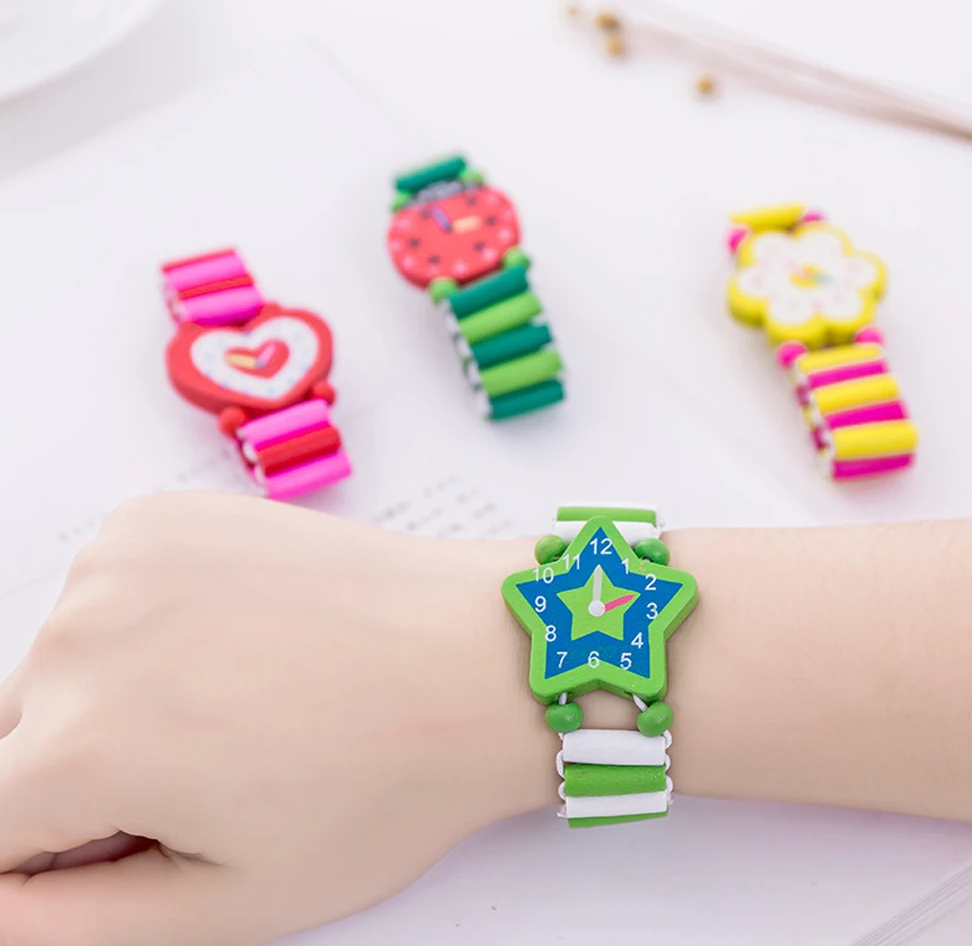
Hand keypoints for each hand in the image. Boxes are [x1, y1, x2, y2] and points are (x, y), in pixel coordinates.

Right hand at [0, 493, 550, 945]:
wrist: (474, 654)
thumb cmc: (385, 778)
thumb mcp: (230, 900)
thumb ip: (71, 922)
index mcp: (84, 746)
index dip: (49, 854)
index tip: (130, 836)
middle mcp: (81, 636)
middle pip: (15, 741)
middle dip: (75, 774)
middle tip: (203, 772)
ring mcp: (120, 559)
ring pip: (56, 664)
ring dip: (108, 695)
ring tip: (230, 702)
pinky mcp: (158, 517)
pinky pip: (103, 593)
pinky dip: (140, 625)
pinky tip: (233, 640)